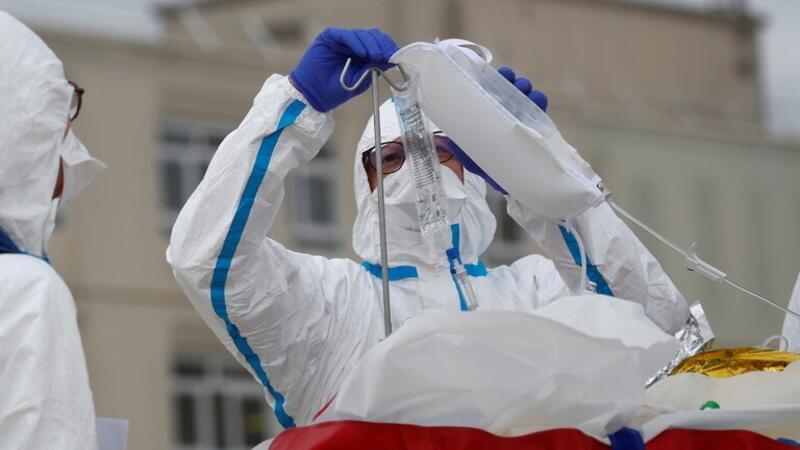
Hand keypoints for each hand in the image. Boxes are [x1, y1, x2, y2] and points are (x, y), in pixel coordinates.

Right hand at [290, 28, 397, 112]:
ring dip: (371, 45)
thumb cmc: (335, 91)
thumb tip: (391, 58)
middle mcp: (353, 44)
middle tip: (389, 56)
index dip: (389, 48)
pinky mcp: (329, 38)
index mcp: (362, 53)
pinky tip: (362, 53)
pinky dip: (356, 43)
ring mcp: (341, 40)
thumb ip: (374, 67)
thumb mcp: (361, 80)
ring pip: (362, 35)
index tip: (396, 57)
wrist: (314, 96)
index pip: (379, 43)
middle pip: (373, 36)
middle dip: (383, 45)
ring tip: (376, 56)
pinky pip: (346, 36)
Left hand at [448, 66, 548, 193]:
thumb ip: (462, 148)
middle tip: (511, 81)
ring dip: (525, 87)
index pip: (487, 88)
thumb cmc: (488, 166)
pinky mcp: (536, 123)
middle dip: (510, 79)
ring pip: (525, 93)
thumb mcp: (471, 157)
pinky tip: (537, 101)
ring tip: (524, 90)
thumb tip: (450, 141)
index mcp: (486, 111)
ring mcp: (520, 114)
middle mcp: (503, 109)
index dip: (490, 78)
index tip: (490, 75)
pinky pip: (540, 107)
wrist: (510, 183)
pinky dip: (539, 100)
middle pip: (508, 86)